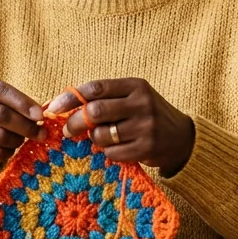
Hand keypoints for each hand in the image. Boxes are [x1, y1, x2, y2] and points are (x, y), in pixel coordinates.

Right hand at [0, 78, 43, 174]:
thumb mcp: (7, 104)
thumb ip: (23, 106)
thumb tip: (40, 116)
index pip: (1, 91)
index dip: (23, 103)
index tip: (40, 115)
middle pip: (0, 115)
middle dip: (25, 126)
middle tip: (41, 133)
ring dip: (16, 140)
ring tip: (20, 139)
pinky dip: (7, 152)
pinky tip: (9, 148)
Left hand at [46, 78, 195, 175]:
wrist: (183, 139)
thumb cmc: (148, 116)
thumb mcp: (132, 98)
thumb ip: (105, 99)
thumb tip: (63, 105)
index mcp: (135, 86)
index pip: (95, 88)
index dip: (71, 98)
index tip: (54, 107)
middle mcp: (142, 103)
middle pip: (95, 111)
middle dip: (75, 123)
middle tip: (68, 130)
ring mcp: (146, 126)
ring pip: (101, 135)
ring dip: (94, 140)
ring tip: (102, 138)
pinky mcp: (147, 148)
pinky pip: (112, 152)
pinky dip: (108, 152)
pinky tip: (116, 149)